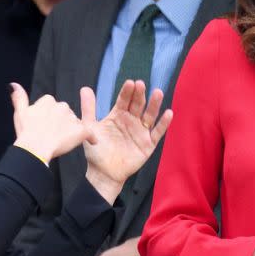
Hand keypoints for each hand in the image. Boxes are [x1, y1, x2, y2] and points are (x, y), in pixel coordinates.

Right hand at [10, 83, 95, 163]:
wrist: (35, 148)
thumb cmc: (26, 132)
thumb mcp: (20, 113)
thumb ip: (19, 98)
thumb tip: (14, 85)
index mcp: (48, 100)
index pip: (53, 106)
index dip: (49, 118)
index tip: (44, 126)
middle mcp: (62, 106)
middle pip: (65, 114)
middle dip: (61, 123)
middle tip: (53, 135)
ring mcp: (72, 118)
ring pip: (75, 123)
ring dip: (72, 131)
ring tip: (62, 141)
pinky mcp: (81, 130)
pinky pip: (89, 133)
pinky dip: (91, 137)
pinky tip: (91, 142)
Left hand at [82, 80, 172, 201]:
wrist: (103, 172)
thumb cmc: (96, 151)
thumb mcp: (90, 127)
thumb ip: (89, 109)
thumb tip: (85, 88)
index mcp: (118, 115)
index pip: (124, 100)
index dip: (127, 92)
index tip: (130, 83)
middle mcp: (131, 121)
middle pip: (138, 105)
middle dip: (140, 95)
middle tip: (141, 85)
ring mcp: (140, 132)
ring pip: (149, 116)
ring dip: (154, 104)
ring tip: (158, 93)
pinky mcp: (148, 144)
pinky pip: (157, 133)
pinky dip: (163, 124)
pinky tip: (168, 113)